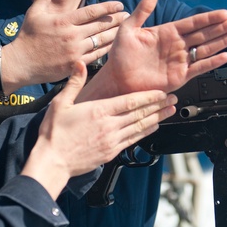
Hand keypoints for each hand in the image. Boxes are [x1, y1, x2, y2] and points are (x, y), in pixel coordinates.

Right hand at [4, 0, 127, 84]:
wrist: (20, 63)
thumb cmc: (27, 36)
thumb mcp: (35, 12)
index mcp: (64, 21)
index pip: (92, 11)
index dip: (108, 7)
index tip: (119, 5)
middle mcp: (71, 35)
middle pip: (100, 25)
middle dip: (116, 20)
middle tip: (128, 16)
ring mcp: (74, 51)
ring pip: (101, 41)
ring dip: (114, 35)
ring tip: (124, 30)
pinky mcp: (74, 65)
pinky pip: (95, 56)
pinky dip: (106, 50)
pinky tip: (113, 46)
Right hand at [22, 62, 176, 198]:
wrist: (52, 162)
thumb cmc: (54, 133)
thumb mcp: (60, 103)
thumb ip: (74, 83)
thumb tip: (80, 64)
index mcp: (99, 111)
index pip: (131, 101)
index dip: (149, 96)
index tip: (162, 92)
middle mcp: (110, 125)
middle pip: (140, 113)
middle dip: (159, 106)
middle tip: (173, 99)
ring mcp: (112, 140)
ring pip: (140, 127)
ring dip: (157, 118)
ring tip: (169, 112)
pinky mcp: (111, 152)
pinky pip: (133, 140)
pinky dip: (145, 132)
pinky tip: (153, 127)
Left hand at [80, 0, 226, 100]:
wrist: (116, 80)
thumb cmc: (119, 56)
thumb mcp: (129, 29)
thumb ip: (142, 10)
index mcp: (167, 32)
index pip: (193, 23)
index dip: (209, 18)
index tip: (225, 13)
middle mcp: (177, 46)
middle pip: (205, 34)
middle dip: (223, 27)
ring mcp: (180, 61)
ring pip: (206, 49)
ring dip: (223, 41)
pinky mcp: (179, 77)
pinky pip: (199, 68)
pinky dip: (212, 62)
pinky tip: (225, 56)